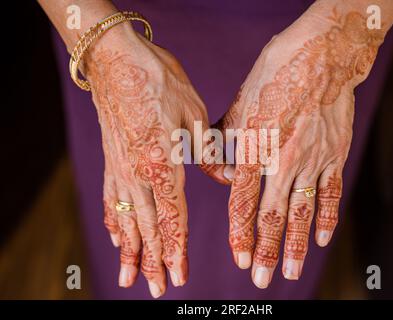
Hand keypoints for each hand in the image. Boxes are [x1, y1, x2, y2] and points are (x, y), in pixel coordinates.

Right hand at [84, 25, 223, 297]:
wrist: (117, 59)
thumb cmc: (158, 82)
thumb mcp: (193, 114)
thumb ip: (208, 151)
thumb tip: (227, 175)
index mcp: (161, 164)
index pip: (171, 218)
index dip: (175, 250)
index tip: (177, 277)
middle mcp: (137, 174)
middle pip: (146, 227)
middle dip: (152, 261)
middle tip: (154, 289)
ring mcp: (120, 168)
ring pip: (125, 220)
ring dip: (129, 251)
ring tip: (128, 277)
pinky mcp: (111, 159)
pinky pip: (111, 200)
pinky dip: (114, 222)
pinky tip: (115, 236)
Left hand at [215, 4, 383, 287]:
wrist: (319, 57)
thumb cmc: (274, 77)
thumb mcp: (239, 106)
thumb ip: (224, 141)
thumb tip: (215, 169)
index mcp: (254, 149)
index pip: (243, 202)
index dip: (240, 233)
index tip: (239, 258)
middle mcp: (282, 161)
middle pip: (272, 216)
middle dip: (265, 251)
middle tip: (261, 279)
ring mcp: (311, 161)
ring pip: (301, 212)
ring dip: (295, 245)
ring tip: (289, 271)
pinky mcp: (333, 155)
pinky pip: (329, 194)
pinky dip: (326, 218)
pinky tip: (321, 240)